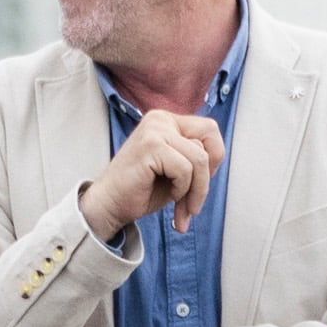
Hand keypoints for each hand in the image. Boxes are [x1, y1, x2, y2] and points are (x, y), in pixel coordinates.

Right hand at [79, 108, 223, 239]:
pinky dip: (181, 189)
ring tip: (181, 206)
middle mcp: (160, 119)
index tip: (200, 184)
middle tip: (192, 205)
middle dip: (205, 180)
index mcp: (167, 121)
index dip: (214, 159)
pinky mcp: (150, 145)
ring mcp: (154, 130)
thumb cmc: (142, 190)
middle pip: (208, 144)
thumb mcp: (177, 171)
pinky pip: (185, 169)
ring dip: (195, 190)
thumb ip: (196, 158)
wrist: (109, 206)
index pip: (210, 130)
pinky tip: (167, 195)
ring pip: (200, 159)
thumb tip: (218, 155)